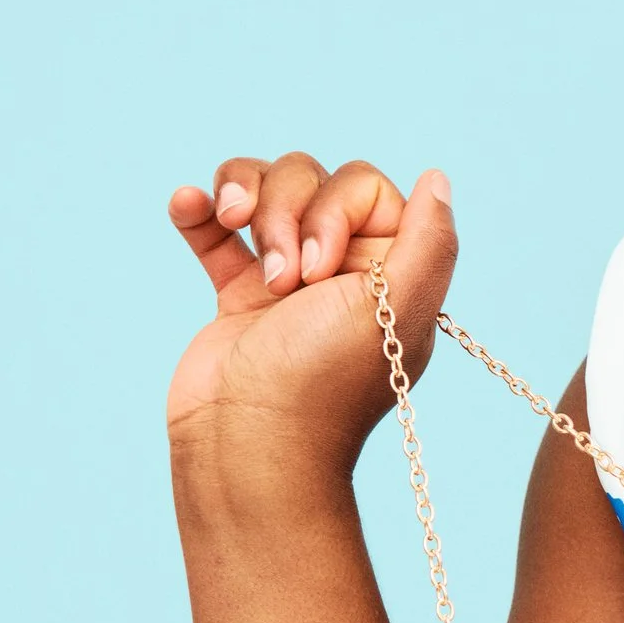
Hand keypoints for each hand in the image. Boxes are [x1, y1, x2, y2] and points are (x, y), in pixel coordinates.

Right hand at [166, 153, 455, 474]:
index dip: (335, 209)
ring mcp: (286, 278)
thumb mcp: (399, 306)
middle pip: (309, 180)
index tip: (320, 269)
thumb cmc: (323, 381)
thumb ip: (430, 239)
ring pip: (264, 191)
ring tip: (233, 230)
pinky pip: (216, 229)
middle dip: (285, 212)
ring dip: (244, 199)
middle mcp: (342, 270)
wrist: (247, 444)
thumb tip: (436, 178)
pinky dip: (201, 209)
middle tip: (284, 282)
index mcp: (390, 271)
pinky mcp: (236, 294)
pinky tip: (187, 205)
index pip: (363, 187)